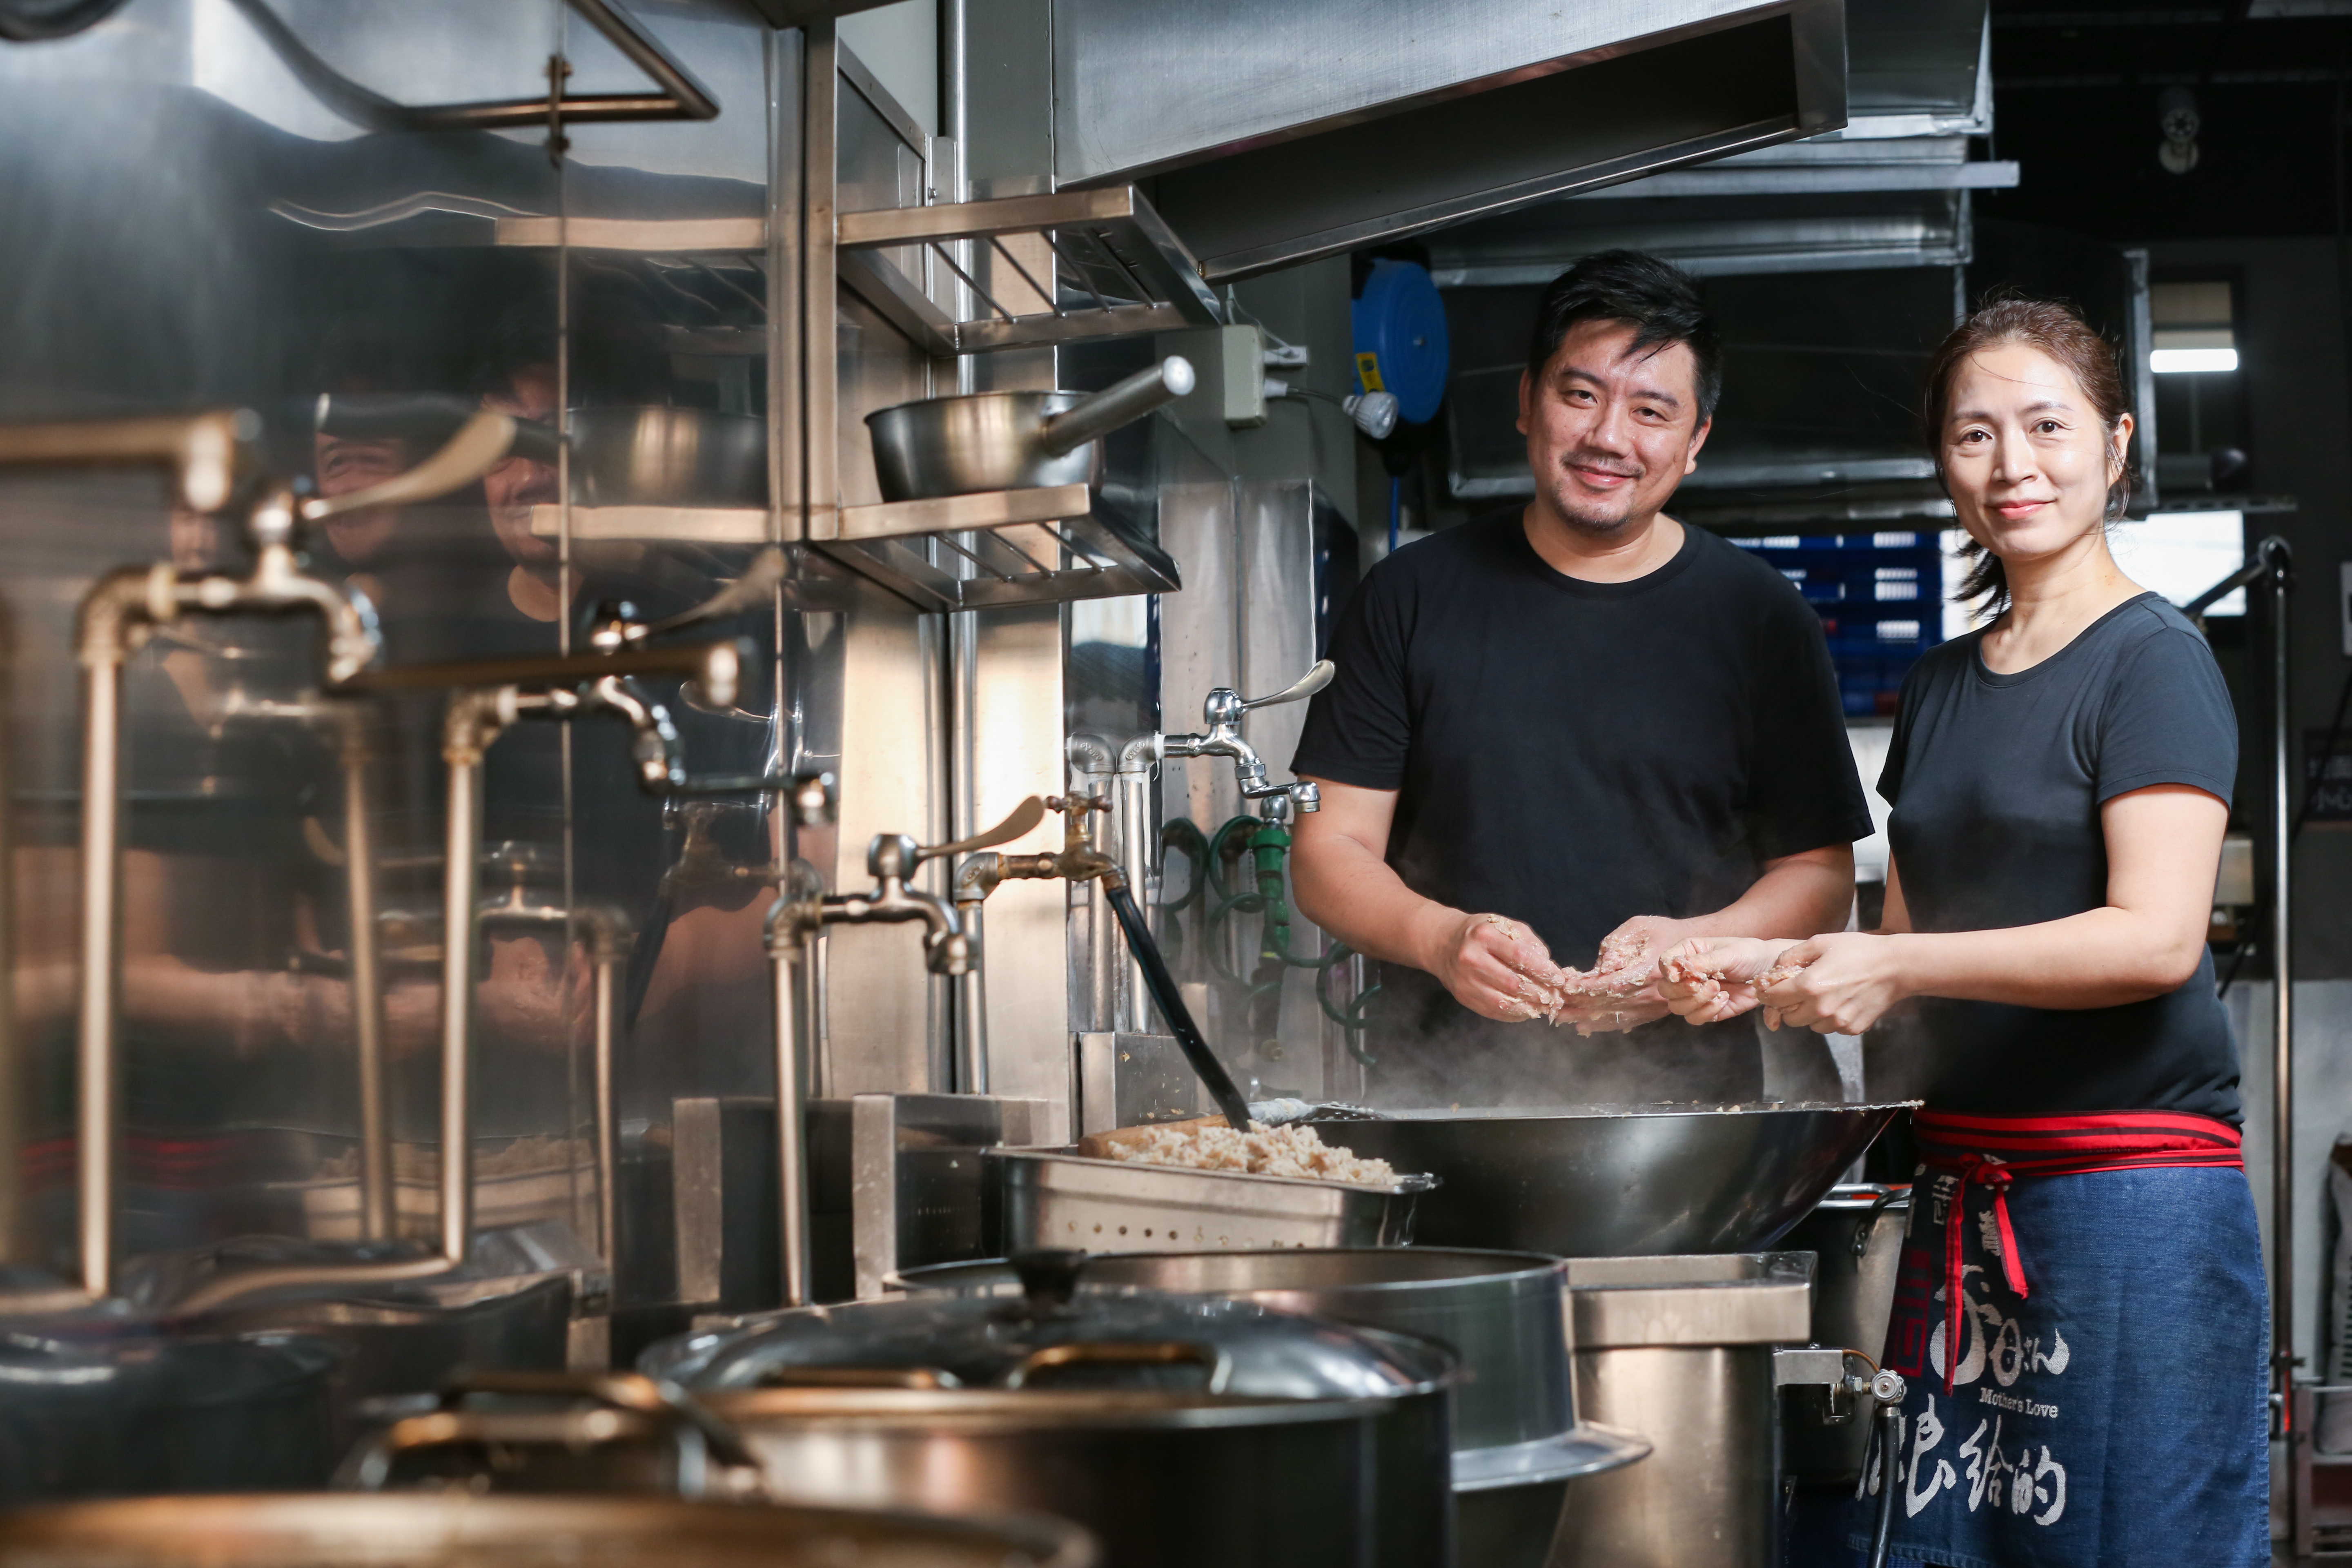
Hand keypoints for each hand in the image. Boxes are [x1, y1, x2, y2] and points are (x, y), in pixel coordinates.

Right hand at [1423, 910, 1570, 1023]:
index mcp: (1484, 936)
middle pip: (1513, 983)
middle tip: (1555, 996)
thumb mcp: (1505, 926)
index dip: (1543, 970)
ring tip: (1544, 1006)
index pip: (1520, 956)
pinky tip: (1527, 1010)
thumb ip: (1529, 942)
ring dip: (1529, 1007)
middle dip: (1539, 992)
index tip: (1558, 978)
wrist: (1443, 943)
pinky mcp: (1463, 997)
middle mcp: (1471, 958)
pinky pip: (1493, 1012)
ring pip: (1503, 1002)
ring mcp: (1465, 981)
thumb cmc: (1482, 933)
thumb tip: (1549, 967)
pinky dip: (1514, 1014)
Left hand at [1549, 915, 1708, 1034]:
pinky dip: (1604, 1024)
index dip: (1588, 987)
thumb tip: (1600, 967)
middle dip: (1579, 1005)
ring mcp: (1654, 1006)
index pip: (1613, 984)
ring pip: (1616, 1016)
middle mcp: (1652, 993)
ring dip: (1587, 1018)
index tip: (1567, 987)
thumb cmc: (1666, 933)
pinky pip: (1627, 1021)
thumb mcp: (1640, 927)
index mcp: (1649, 970)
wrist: (1697, 951)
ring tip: (1563, 1019)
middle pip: (1610, 1003)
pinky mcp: (1654, 1012)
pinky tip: (1585, 1026)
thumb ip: (1617, 944)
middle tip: (1554, 1007)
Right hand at [1655, 936, 1796, 1024]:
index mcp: (1688, 953)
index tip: (1679, 975)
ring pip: (1677, 1007)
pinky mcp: (1707, 1010)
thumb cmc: (1749, 954)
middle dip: (1681, 990)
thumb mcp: (1730, 953)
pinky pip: (1695, 1018)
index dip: (1668, 971)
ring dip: (1696, 1002)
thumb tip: (1681, 967)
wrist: (1769, 973)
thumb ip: (1706, 961)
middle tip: (1701, 984)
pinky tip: (1724, 1000)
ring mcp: (1695, 995)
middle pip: (1665, 989)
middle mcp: (1687, 975)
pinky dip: (1708, 1011)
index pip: (1665, 963)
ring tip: (1718, 990)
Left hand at [1758, 931, 1906, 1034]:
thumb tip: (1774, 970)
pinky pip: (1831, 1028)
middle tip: (1797, 992)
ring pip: (1810, 1025)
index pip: (1773, 999)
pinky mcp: (1852, 1028)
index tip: (1767, 989)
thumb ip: (1791, 956)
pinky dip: (1830, 1019)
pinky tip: (1840, 1001)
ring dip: (1810, 1014)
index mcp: (1809, 986)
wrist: (1895, 967)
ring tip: (1823, 995)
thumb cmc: (1857, 951)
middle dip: (1788, 1006)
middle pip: (1788, 1018)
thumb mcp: (1820, 942)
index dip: (1766, 993)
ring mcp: (1838, 1021)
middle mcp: (1821, 1009)